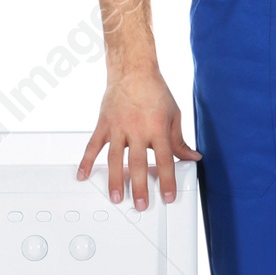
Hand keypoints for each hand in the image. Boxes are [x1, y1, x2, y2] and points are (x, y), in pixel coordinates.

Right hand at [78, 68, 199, 209]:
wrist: (133, 70)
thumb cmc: (154, 91)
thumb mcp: (174, 115)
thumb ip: (179, 140)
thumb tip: (192, 156)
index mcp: (157, 127)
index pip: (165, 159)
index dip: (167, 180)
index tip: (168, 196)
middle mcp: (137, 129)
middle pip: (138, 163)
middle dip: (140, 186)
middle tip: (141, 204)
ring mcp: (118, 127)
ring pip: (115, 158)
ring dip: (115, 179)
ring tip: (116, 197)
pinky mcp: (104, 124)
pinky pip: (93, 145)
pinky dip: (87, 161)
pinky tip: (83, 175)